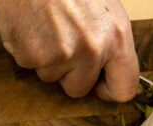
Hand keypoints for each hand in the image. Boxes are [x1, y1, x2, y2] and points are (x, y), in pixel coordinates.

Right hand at [0, 0, 139, 101]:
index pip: (124, 88)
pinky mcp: (33, 56)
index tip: (99, 85)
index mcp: (117, 37)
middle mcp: (92, 50)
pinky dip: (28, 50)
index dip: (109, 90)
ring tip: (46, 26)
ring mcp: (61, 55)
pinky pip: (30, 65)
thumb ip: (110, 42)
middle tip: (62, 43)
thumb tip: (110, 70)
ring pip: (51, 77)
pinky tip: (31, 25)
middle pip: (79, 89)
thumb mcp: (106, 8)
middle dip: (69, 74)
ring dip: (47, 59)